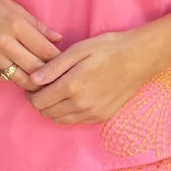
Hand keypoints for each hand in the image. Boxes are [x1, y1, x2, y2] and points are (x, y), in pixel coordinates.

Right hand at [0, 0, 63, 83]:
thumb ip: (37, 26)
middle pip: (37, 68)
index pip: (46, 50)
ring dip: (36, 83)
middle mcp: (5, 42)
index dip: (60, 60)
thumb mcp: (15, 8)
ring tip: (46, 83)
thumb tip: (58, 39)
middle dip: (51, 75)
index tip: (68, 64)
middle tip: (62, 78)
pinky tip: (27, 78)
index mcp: (16, 24)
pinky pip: (7, 76)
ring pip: (22, 78)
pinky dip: (19, 79)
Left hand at [23, 29, 162, 124]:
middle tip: (43, 87)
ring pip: (60, 120)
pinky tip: (73, 98)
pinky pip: (76, 122)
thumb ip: (54, 67)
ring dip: (53, 109)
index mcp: (72, 86)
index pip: (39, 101)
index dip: (30, 93)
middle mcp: (81, 104)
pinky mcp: (102, 116)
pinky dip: (68, 114)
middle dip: (40, 101)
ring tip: (58, 92)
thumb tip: (32, 80)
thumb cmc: (109, 48)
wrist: (140, 58)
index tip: (33, 84)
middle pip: (47, 113)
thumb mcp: (78, 50)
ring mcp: (93, 113)